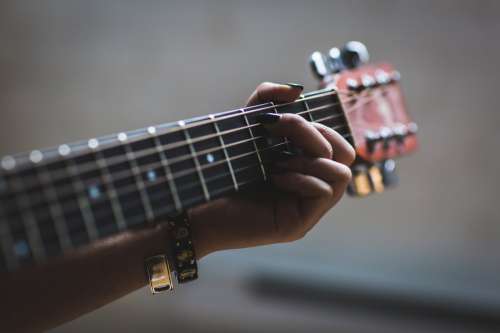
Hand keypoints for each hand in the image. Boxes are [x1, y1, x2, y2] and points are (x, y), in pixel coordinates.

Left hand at [190, 82, 354, 257]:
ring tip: (276, 162)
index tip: (275, 122)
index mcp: (304, 165)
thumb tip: (297, 89)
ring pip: (342, 174)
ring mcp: (307, 208)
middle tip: (278, 135)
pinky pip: (325, 192)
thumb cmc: (220, 168)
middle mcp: (310, 186)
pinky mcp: (299, 224)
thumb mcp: (245, 126)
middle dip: (315, 135)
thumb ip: (266, 100)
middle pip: (346, 154)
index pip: (337, 142)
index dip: (317, 125)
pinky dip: (302, 178)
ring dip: (309, 159)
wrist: (195, 205)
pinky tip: (274, 177)